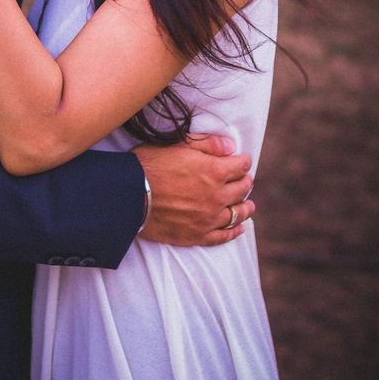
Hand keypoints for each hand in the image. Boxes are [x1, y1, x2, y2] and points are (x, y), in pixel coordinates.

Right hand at [134, 133, 254, 246]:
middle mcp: (217, 196)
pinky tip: (239, 228)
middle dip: (245, 182)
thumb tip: (231, 146)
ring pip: (237, 214)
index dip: (242, 161)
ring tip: (249, 205)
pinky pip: (223, 236)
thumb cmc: (151, 164)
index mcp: (214, 171)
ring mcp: (209, 218)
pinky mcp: (198, 235)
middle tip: (244, 179)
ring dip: (246, 207)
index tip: (242, 160)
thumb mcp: (178, 144)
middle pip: (242, 189)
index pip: (240, 165)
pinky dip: (234, 231)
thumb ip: (207, 144)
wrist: (129, 196)